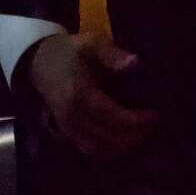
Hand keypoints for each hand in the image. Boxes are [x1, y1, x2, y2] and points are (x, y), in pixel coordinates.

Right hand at [26, 31, 156, 160]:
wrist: (41, 61)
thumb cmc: (72, 51)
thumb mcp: (92, 43)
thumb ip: (113, 54)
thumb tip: (134, 62)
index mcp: (80, 94)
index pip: (112, 117)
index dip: (136, 121)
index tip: (155, 115)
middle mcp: (72, 116)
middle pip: (108, 137)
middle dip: (134, 136)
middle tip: (153, 126)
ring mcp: (67, 127)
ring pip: (99, 149)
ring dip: (123, 147)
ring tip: (143, 134)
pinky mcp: (66, 133)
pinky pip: (89, 150)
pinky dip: (109, 151)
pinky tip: (125, 142)